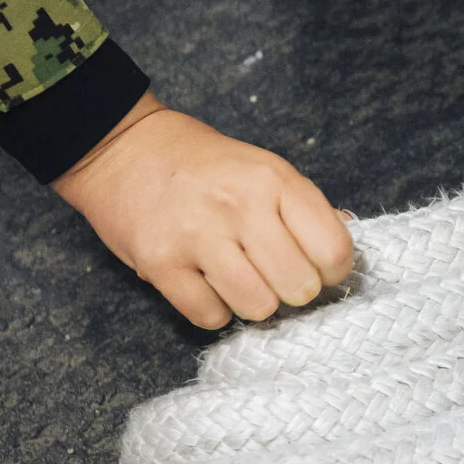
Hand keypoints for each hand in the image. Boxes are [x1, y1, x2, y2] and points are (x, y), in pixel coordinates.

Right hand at [53, 91, 353, 328]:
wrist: (119, 147)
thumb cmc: (203, 164)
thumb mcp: (264, 169)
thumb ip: (304, 209)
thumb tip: (344, 250)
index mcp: (274, 180)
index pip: (334, 251)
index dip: (331, 269)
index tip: (314, 265)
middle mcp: (239, 206)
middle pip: (299, 288)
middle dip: (291, 288)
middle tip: (272, 272)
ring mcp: (196, 236)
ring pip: (258, 307)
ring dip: (252, 301)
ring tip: (236, 275)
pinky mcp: (159, 263)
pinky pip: (210, 316)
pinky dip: (213, 309)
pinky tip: (205, 282)